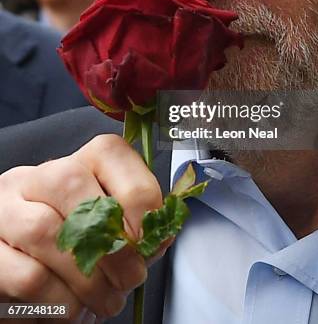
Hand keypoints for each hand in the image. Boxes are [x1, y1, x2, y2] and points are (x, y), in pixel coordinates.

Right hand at [0, 135, 162, 320]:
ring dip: (88, 277)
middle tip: (132, 276)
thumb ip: (137, 229)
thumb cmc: (78, 253)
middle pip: (70, 181)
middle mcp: (34, 178)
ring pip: (44, 230)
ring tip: (107, 300)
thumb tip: (159, 235)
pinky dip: (61, 301)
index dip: (137, 194)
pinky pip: (26, 275)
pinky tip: (73, 308)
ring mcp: (4, 211)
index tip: (149, 237)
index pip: (108, 152)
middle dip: (111, 238)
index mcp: (75, 164)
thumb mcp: (111, 234)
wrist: (29, 285)